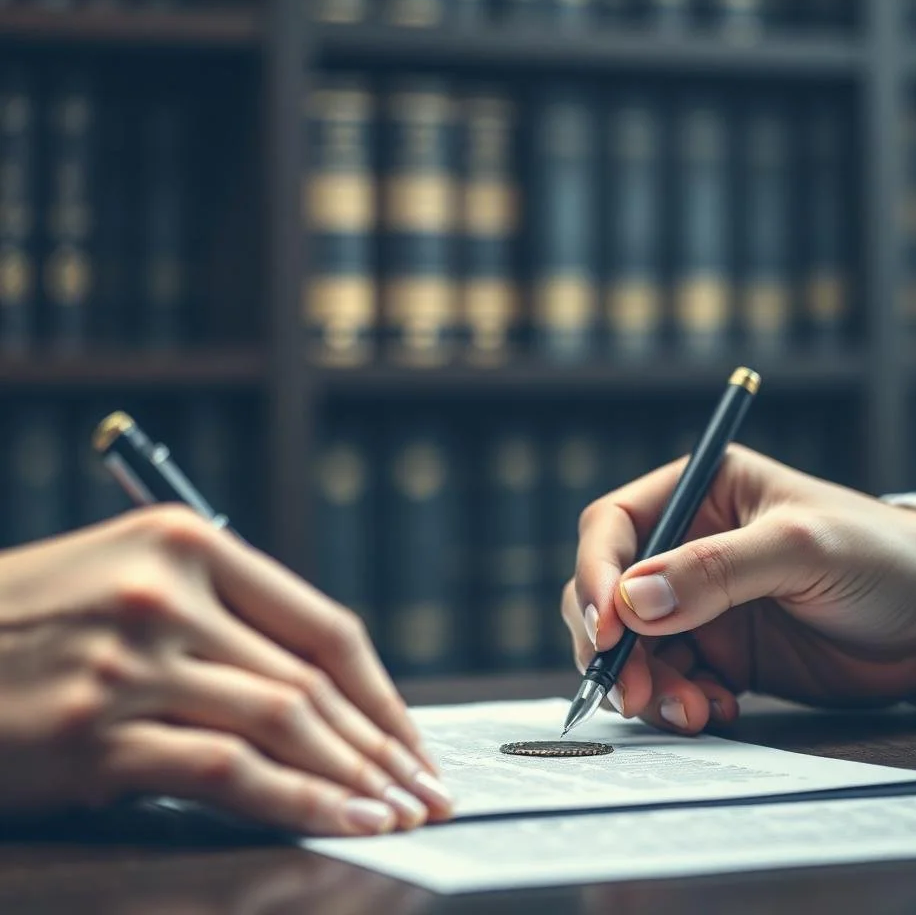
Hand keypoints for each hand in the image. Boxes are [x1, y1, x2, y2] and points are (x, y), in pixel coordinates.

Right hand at [0, 506, 452, 834]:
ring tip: (398, 814)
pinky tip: (340, 822)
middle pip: (312, 680)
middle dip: (383, 747)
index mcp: (190, 544)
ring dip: (354, 778)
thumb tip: (321, 692)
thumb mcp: (130, 581)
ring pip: (283, 721)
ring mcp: (132, 661)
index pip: (323, 624)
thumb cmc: (32, 621)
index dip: (381, 691)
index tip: (413, 738)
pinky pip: (227, 769)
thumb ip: (225, 620)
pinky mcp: (95, 733)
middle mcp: (168, 592)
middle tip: (426, 791)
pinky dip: (297, 801)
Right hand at [563, 445, 915, 734]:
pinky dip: (678, 700)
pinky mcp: (719, 649)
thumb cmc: (879, 554)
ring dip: (645, 681)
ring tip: (687, 711)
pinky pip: (672, 677)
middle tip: (632, 689)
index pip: (615, 525)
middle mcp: (687, 545)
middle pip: (609, 590)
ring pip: (634, 643)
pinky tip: (714, 710)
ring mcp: (700, 601)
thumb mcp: (801, 547)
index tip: (606, 628)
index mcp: (698, 493)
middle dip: (612, 642)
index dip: (597, 573)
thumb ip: (716, 569)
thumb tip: (632, 602)